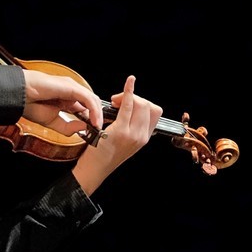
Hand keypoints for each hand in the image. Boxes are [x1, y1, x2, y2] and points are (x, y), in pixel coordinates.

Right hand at [21, 68, 102, 133]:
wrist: (19, 96)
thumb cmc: (30, 105)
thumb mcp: (52, 122)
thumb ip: (68, 127)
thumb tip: (84, 128)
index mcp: (66, 100)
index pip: (86, 108)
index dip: (92, 119)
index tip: (93, 131)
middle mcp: (71, 92)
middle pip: (91, 103)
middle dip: (97, 117)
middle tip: (97, 130)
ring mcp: (71, 88)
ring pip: (92, 100)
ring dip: (97, 115)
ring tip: (97, 127)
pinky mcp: (71, 87)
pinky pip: (88, 98)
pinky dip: (93, 110)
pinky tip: (93, 121)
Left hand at [71, 74, 162, 193]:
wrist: (95, 169)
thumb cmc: (105, 154)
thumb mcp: (125, 142)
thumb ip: (132, 127)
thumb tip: (132, 107)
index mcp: (144, 138)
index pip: (155, 112)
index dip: (143, 103)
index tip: (129, 104)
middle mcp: (141, 136)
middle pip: (148, 105)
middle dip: (135, 97)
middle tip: (118, 102)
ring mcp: (133, 134)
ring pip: (141, 104)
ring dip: (128, 96)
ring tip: (115, 103)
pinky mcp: (121, 131)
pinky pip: (128, 105)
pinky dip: (129, 90)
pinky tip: (130, 82)